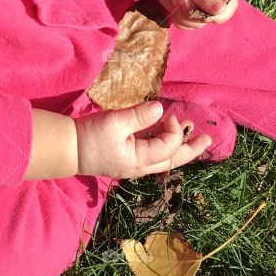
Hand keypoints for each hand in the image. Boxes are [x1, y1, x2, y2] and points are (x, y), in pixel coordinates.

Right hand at [76, 100, 212, 177]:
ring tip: (190, 133)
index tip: (168, 113)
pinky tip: (165, 131)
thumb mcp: (114, 123)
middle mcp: (140, 166)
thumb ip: (139, 116)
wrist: (67, 149)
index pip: (168, 147)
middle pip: (172, 160)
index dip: (174, 129)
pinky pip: (152, 153)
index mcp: (139, 160)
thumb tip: (161, 109)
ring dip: (178, 145)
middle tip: (208, 139)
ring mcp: (134, 164)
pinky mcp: (127, 158)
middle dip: (191, 149)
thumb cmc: (89, 136)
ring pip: (163, 158)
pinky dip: (162, 143)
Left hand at [148, 0, 238, 30]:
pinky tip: (174, 3)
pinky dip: (177, 16)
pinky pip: (185, 25)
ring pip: (197, 24)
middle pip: (211, 20)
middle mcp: (212, 1)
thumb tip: (221, 10)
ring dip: (183, 13)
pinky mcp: (187, 14)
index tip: (205, 11)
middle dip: (194, 12)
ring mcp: (199, 9)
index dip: (219, 15)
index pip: (229, 8)